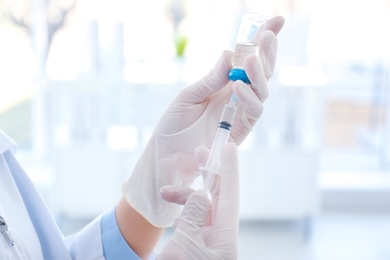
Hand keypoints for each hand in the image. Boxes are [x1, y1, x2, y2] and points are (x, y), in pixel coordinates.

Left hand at [123, 16, 284, 226]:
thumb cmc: (173, 126)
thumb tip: (229, 54)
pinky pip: (253, 112)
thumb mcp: (189, 96)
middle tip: (267, 35)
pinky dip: (249, 98)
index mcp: (223, 84)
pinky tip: (239, 86)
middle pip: (261, 73)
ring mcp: (240, 114)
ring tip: (252, 60)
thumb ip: (210, 80)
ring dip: (259, 74)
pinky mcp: (240, 131)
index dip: (262, 42)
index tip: (275, 22)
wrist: (165, 156)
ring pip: (262, 91)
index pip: (247, 60)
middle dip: (267, 53)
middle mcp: (236, 97)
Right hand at [157, 143, 239, 259]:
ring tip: (165, 192)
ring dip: (185, 199)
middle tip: (200, 152)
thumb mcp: (184, 245)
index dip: (229, 170)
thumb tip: (200, 194)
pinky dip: (183, 214)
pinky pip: (192, 223)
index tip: (230, 147)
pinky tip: (173, 215)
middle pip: (217, 199)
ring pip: (200, 210)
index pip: (229, 197)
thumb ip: (193, 217)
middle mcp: (219, 239)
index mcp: (224, 240)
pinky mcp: (195, 248)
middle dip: (208, 175)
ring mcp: (207, 243)